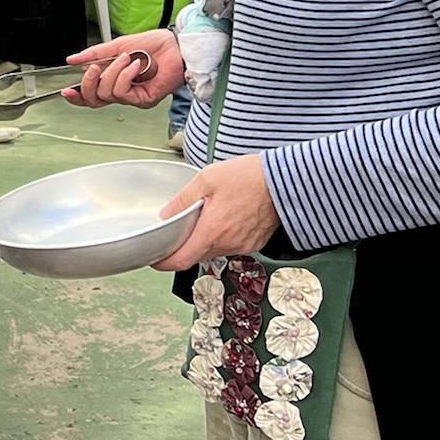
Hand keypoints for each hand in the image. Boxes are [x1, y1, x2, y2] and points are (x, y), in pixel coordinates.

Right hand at [59, 30, 180, 108]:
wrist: (175, 46)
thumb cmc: (153, 45)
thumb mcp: (117, 46)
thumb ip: (94, 54)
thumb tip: (72, 60)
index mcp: (113, 79)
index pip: (92, 94)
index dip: (77, 96)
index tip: (67, 91)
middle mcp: (122, 90)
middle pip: (94, 100)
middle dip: (88, 84)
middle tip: (94, 69)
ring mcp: (133, 97)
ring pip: (108, 94)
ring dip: (113, 73)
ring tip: (126, 59)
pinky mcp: (144, 99)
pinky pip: (123, 93)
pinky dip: (125, 76)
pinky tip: (135, 66)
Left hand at [152, 155, 278, 270]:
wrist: (284, 181)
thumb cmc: (249, 177)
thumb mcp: (206, 179)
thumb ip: (182, 200)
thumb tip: (166, 216)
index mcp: (212, 231)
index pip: (181, 260)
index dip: (164, 262)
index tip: (155, 259)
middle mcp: (228, 243)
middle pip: (196, 255)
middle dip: (184, 245)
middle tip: (180, 227)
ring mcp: (243, 246)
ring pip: (213, 251)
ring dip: (204, 239)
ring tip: (208, 215)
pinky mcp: (254, 243)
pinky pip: (230, 246)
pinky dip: (221, 237)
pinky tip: (225, 218)